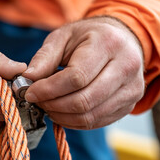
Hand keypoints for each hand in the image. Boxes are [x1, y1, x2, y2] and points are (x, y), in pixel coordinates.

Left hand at [23, 16, 143, 129]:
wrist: (122, 40)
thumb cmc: (89, 37)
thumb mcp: (63, 37)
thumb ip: (44, 58)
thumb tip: (27, 79)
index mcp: (109, 43)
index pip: (76, 77)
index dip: (49, 89)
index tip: (30, 92)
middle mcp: (127, 67)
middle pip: (84, 100)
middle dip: (54, 105)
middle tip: (38, 102)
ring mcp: (132, 88)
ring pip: (90, 116)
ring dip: (62, 116)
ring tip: (48, 106)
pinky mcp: (130, 104)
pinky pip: (98, 122)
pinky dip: (75, 121)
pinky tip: (63, 112)